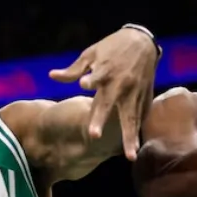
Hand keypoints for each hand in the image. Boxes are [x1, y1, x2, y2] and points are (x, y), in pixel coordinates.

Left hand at [49, 27, 159, 158]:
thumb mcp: (91, 53)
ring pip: (131, 118)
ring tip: (130, 156)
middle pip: (111, 104)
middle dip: (102, 119)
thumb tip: (51, 76)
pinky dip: (138, 129)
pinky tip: (135, 146)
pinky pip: (140, 115)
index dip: (90, 81)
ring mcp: (134, 92)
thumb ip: (73, 70)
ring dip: (130, 136)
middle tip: (93, 136)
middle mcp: (120, 83)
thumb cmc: (112, 47)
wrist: (142, 41)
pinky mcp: (144, 96)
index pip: (97, 78)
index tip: (83, 84)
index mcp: (106, 70)